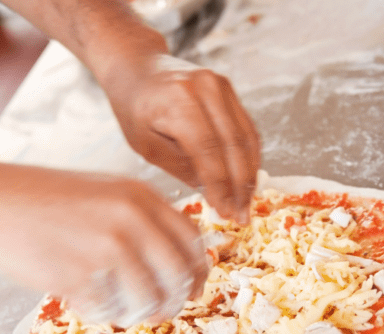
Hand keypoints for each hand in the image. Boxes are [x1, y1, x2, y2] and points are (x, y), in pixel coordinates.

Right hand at [0, 164, 207, 325]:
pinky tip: (81, 299)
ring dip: (135, 312)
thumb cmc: (44, 200)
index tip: (193, 288)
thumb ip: (140, 218)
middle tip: (159, 312)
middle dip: (173, 302)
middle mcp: (131, 220)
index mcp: (140, 196)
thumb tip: (176, 265)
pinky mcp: (78, 276)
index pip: (192, 241)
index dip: (198, 271)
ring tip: (115, 306)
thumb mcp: (104, 192)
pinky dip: (98, 312)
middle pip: (177, 277)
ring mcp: (106, 249)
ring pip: (146, 301)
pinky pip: (107, 311)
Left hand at [102, 54, 260, 223]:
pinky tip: (246, 180)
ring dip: (250, 174)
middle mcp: (206, 88)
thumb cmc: (134, 108)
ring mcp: (221, 86)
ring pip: (247, 138)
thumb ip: (180, 166)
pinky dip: (249, 157)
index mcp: (179, 101)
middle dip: (240, 186)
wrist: (137, 67)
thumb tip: (214, 193)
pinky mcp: (229, 89)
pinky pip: (246, 128)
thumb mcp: (145, 144)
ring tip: (246, 203)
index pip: (209, 151)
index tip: (225, 212)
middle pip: (234, 145)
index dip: (220, 186)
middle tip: (241, 216)